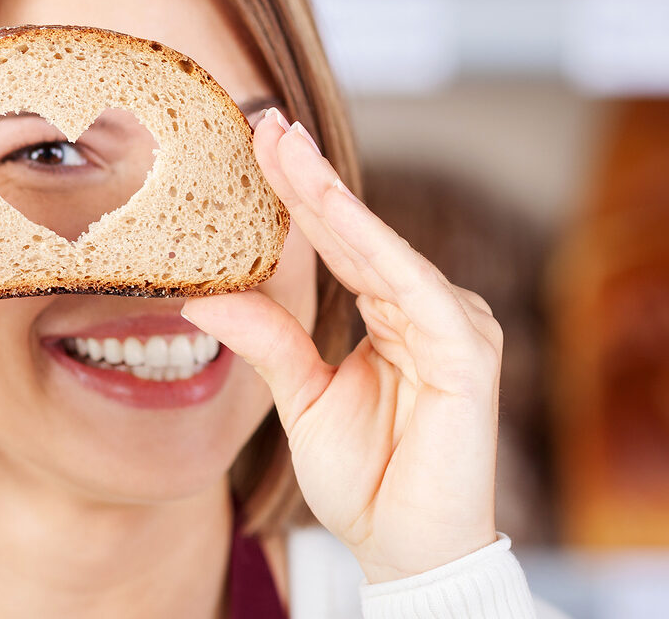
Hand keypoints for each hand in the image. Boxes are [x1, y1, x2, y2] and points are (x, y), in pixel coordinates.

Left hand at [180, 108, 500, 583]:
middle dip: (309, 175)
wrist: (403, 549)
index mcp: (392, 315)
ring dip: (331, 198)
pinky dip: (371, 247)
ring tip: (285, 150)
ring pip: (381, 247)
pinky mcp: (466, 352)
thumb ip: (267, 340)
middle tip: (266, 120)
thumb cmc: (366, 478)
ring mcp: (453, 326)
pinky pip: (411, 287)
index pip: (339, 241)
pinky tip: (334, 213)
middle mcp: (427, 309)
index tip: (260, 139)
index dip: (300, 192)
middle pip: (358, 231)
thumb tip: (202, 294)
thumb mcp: (301, 398)